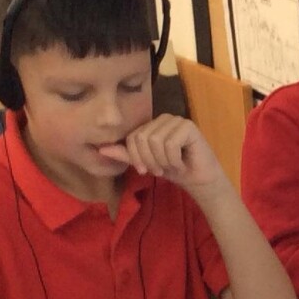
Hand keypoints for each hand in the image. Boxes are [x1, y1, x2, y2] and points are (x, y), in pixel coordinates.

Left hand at [99, 115, 222, 196]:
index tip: (145, 171)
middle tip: (160, 170)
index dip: (136, 157)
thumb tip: (101, 150)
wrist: (198, 179)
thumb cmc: (173, 170)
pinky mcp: (189, 127)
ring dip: (163, 161)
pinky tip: (182, 162)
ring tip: (172, 166)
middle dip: (150, 160)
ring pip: (156, 141)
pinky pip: (170, 144)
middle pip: (143, 138)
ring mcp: (177, 121)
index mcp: (152, 124)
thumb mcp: (145, 163)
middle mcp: (163, 119)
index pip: (132, 137)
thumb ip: (125, 155)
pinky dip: (174, 160)